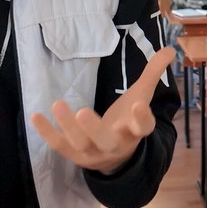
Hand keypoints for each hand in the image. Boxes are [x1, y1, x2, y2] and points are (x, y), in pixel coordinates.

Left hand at [31, 47, 174, 173]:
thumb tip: (170, 49)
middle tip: (83, 111)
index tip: (138, 105)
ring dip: (68, 127)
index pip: (143, 128)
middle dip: (94, 128)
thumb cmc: (128, 122)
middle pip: (106, 141)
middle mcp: (115, 145)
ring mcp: (93, 153)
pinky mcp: (74, 155)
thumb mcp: (141, 97)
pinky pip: (59, 145)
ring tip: (58, 104)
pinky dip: (47, 133)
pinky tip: (36, 116)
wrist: (117, 158)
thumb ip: (153, 74)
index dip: (141, 119)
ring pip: (80, 144)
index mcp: (135, 132)